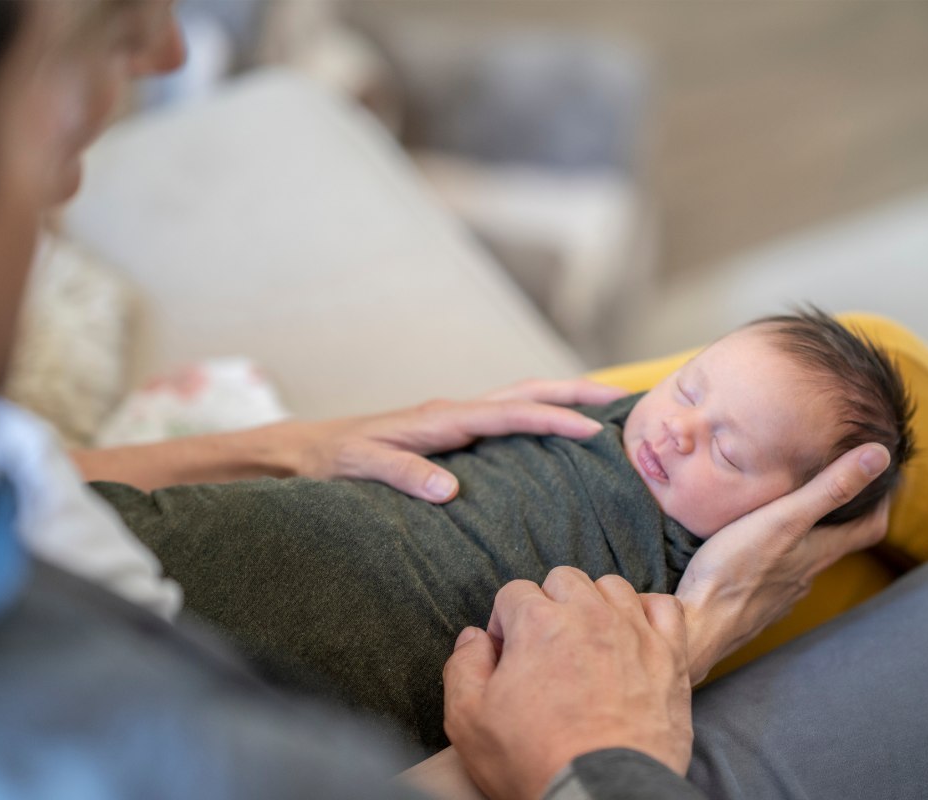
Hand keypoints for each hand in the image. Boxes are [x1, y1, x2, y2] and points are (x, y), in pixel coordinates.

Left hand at [278, 378, 626, 501]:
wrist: (305, 450)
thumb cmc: (332, 460)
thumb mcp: (362, 467)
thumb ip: (403, 474)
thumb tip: (449, 490)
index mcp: (443, 418)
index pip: (511, 414)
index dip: (554, 420)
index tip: (593, 431)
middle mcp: (455, 412)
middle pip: (527, 392)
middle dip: (574, 393)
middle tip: (621, 398)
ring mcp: (455, 419)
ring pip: (520, 400)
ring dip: (560, 400)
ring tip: (601, 410)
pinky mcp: (451, 432)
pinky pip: (506, 418)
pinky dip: (537, 416)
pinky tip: (551, 434)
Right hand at [444, 568, 691, 799]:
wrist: (602, 793)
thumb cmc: (534, 760)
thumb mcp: (467, 720)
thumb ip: (463, 666)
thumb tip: (474, 637)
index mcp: (537, 622)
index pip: (513, 592)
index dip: (504, 623)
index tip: (508, 657)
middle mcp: (588, 614)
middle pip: (563, 580)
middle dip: (549, 604)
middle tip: (546, 648)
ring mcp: (633, 630)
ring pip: (612, 587)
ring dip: (596, 605)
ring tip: (589, 642)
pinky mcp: (669, 654)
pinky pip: (664, 607)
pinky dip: (648, 614)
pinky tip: (634, 639)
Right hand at [676, 443, 891, 682]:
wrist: (698, 625)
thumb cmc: (736, 569)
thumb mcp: (785, 519)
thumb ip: (829, 489)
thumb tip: (880, 456)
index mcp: (819, 552)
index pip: (870, 528)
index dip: (881, 504)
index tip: (880, 479)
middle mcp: (805, 575)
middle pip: (837, 544)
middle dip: (840, 515)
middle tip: (831, 483)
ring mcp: (779, 593)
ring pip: (804, 561)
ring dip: (805, 537)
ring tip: (791, 509)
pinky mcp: (753, 601)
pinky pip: (774, 575)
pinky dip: (775, 556)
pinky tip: (754, 546)